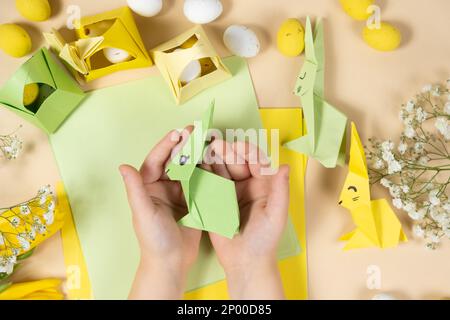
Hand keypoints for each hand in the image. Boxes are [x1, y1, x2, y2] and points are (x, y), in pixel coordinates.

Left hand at [120, 128, 200, 299]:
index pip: (156, 160)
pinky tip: (214, 160)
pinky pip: (200, 180)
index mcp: (147, 186)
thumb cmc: (153, 239)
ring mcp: (179, 192)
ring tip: (207, 141)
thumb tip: (122, 166)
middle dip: (184, 145)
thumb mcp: (143, 213)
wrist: (172, 262)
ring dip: (196, 154)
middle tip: (197, 131)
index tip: (179, 133)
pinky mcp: (194, 199)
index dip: (167, 146)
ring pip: (188, 167)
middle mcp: (163, 185)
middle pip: (173, 160)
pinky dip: (206, 170)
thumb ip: (135, 189)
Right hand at [202, 140, 289, 299]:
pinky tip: (198, 163)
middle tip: (217, 144)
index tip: (237, 145)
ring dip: (214, 159)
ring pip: (221, 170)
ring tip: (205, 150)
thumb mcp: (276, 214)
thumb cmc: (265, 239)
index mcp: (263, 185)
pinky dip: (204, 172)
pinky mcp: (215, 200)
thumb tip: (285, 165)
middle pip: (236, 162)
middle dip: (227, 152)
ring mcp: (229, 192)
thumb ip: (280, 189)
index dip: (247, 152)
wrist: (245, 261)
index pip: (256, 162)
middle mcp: (246, 185)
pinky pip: (210, 183)